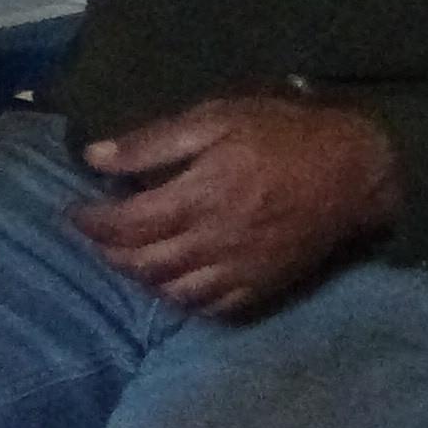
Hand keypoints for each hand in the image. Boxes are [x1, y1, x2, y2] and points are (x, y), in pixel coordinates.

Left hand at [67, 97, 401, 316]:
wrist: (354, 170)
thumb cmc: (282, 134)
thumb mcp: (215, 118)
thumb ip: (153, 143)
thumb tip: (94, 157)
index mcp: (196, 198)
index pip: (124, 224)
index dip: (91, 223)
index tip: (73, 212)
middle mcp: (211, 242)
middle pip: (141, 263)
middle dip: (108, 252)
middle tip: (96, 236)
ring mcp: (237, 270)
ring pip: (171, 291)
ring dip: (140, 278)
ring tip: (129, 256)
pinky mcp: (261, 286)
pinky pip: (211, 308)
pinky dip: (183, 299)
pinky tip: (174, 282)